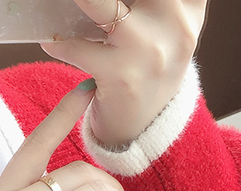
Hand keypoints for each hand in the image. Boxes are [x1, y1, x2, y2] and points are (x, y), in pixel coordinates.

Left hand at [40, 0, 207, 147]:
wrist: (145, 127)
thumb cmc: (149, 66)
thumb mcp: (170, 24)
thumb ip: (160, 0)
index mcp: (189, 5)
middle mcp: (175, 24)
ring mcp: (148, 50)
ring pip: (99, 3)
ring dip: (78, 2)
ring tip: (69, 6)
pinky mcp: (120, 76)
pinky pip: (77, 48)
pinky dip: (58, 42)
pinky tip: (51, 38)